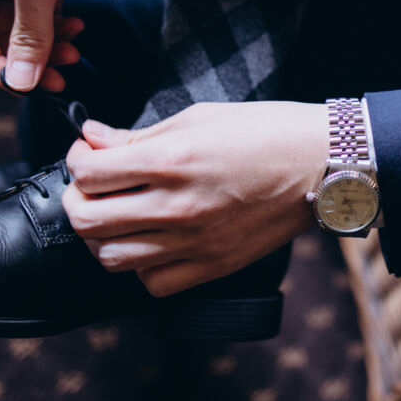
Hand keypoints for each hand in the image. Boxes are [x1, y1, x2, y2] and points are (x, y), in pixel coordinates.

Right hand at [0, 0, 135, 91]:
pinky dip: (59, 29)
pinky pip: (44, 15)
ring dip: (47, 46)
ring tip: (73, 53)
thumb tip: (20, 82)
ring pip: (24, 27)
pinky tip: (78, 30)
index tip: (22, 86)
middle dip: (27, 58)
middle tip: (59, 78)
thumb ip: (28, 37)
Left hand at [61, 102, 325, 295]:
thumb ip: (138, 135)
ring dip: (102, 235)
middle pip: (86, 220)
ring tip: (117, 215)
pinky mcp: (213, 265)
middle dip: (77, 199)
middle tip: (91, 186)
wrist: (323, 165)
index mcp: (172, 159)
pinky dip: (141, 266)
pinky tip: (151, 241)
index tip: (89, 153)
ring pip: (111, 257)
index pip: (89, 172)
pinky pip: (152, 282)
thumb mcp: (198, 117)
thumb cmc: (266, 131)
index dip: (77, 159)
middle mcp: (178, 205)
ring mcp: (195, 242)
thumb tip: (92, 138)